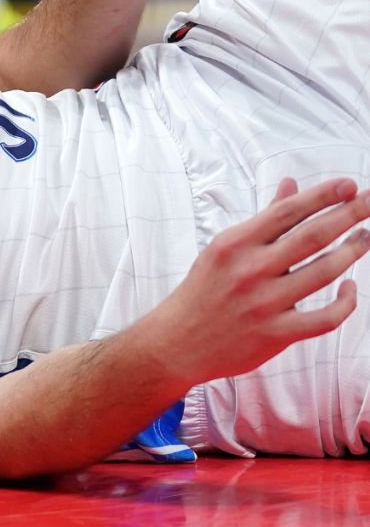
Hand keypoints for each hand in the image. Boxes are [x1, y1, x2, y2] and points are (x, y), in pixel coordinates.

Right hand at [141, 178, 369, 385]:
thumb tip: (291, 184)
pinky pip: (325, 318)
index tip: (349, 184)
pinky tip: (352, 289)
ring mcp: (264, 303)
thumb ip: (264, 218)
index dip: (322, 196)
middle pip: (312, 237)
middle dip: (349, 215)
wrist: (177, 342)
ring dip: (352, 252)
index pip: (287, 212)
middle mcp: (250, 270)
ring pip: (325, 273)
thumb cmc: (204, 290)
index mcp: (235, 244)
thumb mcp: (224, 249)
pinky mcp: (276, 334)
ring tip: (366, 237)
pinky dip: (346, 303)